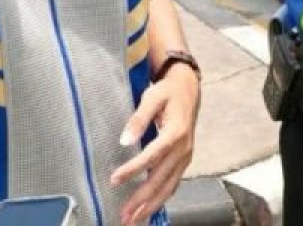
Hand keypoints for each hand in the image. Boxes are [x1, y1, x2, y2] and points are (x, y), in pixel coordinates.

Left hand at [111, 64, 201, 224]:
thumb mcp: (152, 97)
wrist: (188, 89)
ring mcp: (186, 157)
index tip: (114, 180)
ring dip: (151, 205)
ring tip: (133, 218)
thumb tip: (125, 140)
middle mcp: (184, 148)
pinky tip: (148, 208)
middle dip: (142, 199)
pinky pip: (173, 184)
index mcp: (176, 132)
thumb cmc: (168, 92)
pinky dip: (161, 198)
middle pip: (161, 178)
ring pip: (169, 186)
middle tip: (124, 214)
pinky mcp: (184, 161)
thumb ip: (138, 119)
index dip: (133, 169)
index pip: (152, 155)